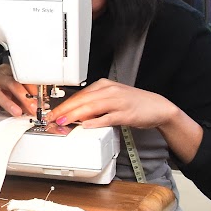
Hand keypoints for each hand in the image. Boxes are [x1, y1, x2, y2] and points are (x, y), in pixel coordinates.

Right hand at [0, 63, 36, 119]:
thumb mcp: (10, 89)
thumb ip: (22, 97)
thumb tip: (35, 107)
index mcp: (6, 73)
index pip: (20, 77)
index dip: (31, 88)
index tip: (39, 98)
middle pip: (10, 83)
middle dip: (23, 96)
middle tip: (32, 107)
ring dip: (8, 103)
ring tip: (17, 113)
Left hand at [50, 79, 202, 160]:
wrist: (158, 107)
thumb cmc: (134, 103)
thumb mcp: (111, 98)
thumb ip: (94, 103)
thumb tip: (75, 113)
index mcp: (104, 85)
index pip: (80, 94)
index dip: (65, 104)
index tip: (53, 112)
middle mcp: (110, 91)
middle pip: (83, 100)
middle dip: (65, 109)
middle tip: (53, 117)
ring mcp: (118, 102)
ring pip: (92, 107)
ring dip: (76, 115)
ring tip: (64, 121)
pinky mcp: (126, 114)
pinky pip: (108, 117)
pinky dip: (96, 121)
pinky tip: (87, 125)